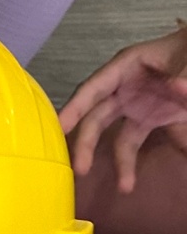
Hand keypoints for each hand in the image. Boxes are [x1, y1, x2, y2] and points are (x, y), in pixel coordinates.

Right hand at [62, 25, 186, 190]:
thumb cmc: (185, 47)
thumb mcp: (186, 53)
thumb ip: (183, 72)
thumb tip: (176, 88)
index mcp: (126, 66)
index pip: (94, 88)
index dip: (75, 107)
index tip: (59, 127)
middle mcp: (124, 88)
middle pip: (98, 117)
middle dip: (87, 143)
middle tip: (81, 168)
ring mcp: (137, 105)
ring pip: (117, 135)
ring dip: (118, 160)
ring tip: (124, 186)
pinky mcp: (152, 119)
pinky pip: (136, 141)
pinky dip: (133, 161)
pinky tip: (130, 181)